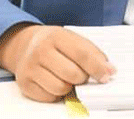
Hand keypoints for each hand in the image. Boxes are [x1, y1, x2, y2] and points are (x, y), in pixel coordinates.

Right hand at [0, 23, 115, 101]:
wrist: (25, 44)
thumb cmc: (54, 43)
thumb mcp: (73, 39)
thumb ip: (92, 53)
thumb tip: (109, 71)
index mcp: (56, 36)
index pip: (82, 54)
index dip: (98, 67)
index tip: (107, 75)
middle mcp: (40, 50)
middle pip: (72, 74)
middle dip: (82, 78)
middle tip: (81, 74)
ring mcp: (30, 68)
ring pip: (60, 88)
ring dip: (69, 87)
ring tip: (66, 78)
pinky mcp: (24, 84)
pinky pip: (49, 97)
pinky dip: (56, 94)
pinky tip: (54, 82)